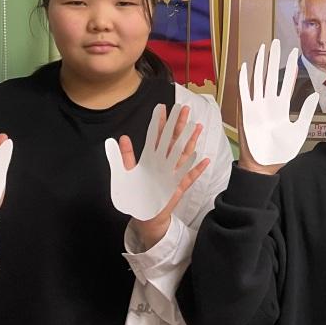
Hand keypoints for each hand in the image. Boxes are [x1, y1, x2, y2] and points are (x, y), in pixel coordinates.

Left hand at [106, 103, 209, 227]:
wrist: (143, 217)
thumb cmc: (134, 196)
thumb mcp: (124, 175)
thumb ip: (124, 157)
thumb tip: (120, 137)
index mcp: (150, 158)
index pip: (155, 136)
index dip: (159, 122)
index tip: (162, 108)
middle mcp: (163, 162)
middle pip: (172, 140)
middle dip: (178, 124)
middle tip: (184, 108)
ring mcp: (172, 173)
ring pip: (184, 153)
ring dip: (191, 140)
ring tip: (197, 126)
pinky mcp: (178, 187)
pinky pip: (189, 177)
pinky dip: (197, 169)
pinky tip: (205, 160)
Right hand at [239, 40, 317, 173]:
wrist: (265, 166)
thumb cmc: (280, 151)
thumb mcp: (298, 130)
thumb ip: (305, 112)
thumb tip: (314, 94)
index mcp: (281, 106)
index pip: (286, 82)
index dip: (290, 68)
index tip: (294, 53)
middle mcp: (268, 103)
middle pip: (271, 76)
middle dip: (274, 59)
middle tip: (277, 42)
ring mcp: (256, 106)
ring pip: (258, 80)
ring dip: (260, 65)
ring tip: (263, 49)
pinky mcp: (246, 113)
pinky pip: (243, 93)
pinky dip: (244, 80)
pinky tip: (245, 67)